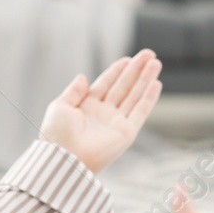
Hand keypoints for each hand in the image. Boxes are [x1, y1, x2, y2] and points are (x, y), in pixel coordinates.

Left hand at [39, 48, 163, 172]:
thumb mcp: (60, 106)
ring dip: (145, 80)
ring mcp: (116, 123)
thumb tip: (83, 77)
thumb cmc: (57, 135)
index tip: (129, 58)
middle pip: (124, 87)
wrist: (64, 158)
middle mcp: (103, 114)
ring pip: (134, 96)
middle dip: (136, 70)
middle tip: (149, 54)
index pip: (106, 83)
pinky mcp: (126, 134)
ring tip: (156, 63)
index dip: (118, 70)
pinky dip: (148, 98)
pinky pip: (140, 112)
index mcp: (87, 106)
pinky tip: (155, 84)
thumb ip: (73, 91)